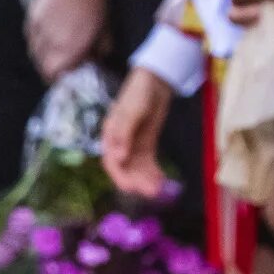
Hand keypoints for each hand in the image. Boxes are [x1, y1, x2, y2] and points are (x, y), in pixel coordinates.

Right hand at [26, 0, 107, 79]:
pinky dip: (37, 44)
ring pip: (34, 54)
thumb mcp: (105, 29)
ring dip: (43, 59)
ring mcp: (37, 31)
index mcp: (67, 49)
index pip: (54, 75)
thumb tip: (97, 60)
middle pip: (42, 68)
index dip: (60, 80)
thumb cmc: (94, 2)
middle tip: (63, 68)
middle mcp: (48, 43)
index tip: (68, 77)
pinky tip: (47, 40)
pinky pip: (30, 39)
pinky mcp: (31, 18)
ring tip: (55, 55)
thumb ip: (101, 50)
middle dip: (51, 72)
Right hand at [102, 68, 174, 199]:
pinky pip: (147, 163)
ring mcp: (133, 145)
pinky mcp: (145, 145)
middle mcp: (120, 143)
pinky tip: (162, 180)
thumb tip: (118, 158)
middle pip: (125, 168)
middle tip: (152, 192)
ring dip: (146, 179)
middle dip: (137, 181)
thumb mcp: (131, 111)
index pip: (111, 161)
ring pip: (137, 168)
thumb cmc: (138, 93)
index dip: (120, 176)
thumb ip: (124, 133)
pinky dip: (153, 172)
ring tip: (160, 189)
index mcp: (110, 135)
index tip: (130, 187)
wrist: (154, 81)